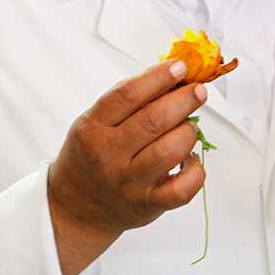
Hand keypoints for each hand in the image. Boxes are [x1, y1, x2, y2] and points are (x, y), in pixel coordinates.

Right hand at [47, 60, 206, 274]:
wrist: (76, 208)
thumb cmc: (91, 157)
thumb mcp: (94, 123)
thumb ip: (128, 101)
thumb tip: (172, 76)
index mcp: (93, 129)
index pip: (127, 95)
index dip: (158, 77)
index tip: (180, 67)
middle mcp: (108, 156)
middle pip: (153, 121)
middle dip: (183, 100)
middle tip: (198, 90)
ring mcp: (128, 183)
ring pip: (169, 151)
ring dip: (188, 132)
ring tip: (190, 125)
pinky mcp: (147, 205)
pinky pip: (181, 190)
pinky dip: (196, 171)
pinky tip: (191, 159)